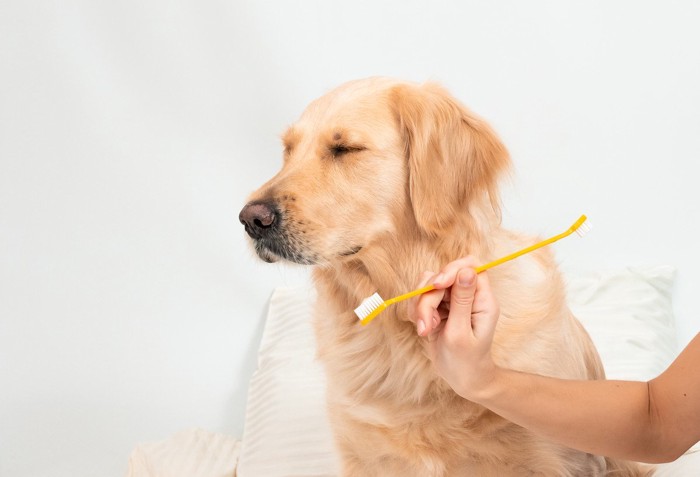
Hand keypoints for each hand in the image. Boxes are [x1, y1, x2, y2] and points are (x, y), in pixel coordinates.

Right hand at [414, 256, 500, 399]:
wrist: (462, 379)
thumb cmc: (465, 360)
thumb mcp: (460, 332)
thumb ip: (462, 300)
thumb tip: (466, 270)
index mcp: (483, 300)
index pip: (470, 266)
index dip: (451, 269)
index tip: (436, 285)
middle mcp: (469, 296)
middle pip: (443, 276)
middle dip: (428, 298)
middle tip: (425, 325)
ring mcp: (453, 300)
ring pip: (428, 286)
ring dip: (421, 307)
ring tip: (425, 330)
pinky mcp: (440, 307)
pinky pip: (422, 298)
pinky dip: (417, 312)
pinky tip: (424, 329)